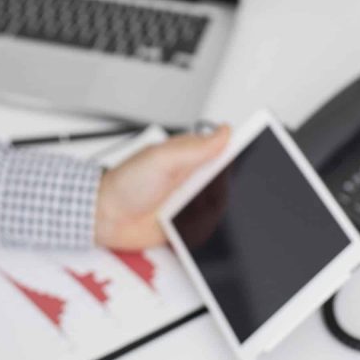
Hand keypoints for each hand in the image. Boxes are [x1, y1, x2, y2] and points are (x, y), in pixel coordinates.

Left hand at [94, 125, 230, 249]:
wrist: (106, 217)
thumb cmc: (125, 184)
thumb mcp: (161, 159)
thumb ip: (195, 147)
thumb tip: (225, 130)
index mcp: (189, 155)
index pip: (224, 149)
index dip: (241, 151)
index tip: (254, 155)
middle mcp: (192, 177)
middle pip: (229, 182)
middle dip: (227, 189)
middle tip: (206, 193)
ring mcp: (190, 200)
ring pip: (222, 206)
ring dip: (214, 211)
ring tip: (190, 209)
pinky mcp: (186, 223)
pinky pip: (209, 228)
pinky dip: (205, 228)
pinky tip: (190, 225)